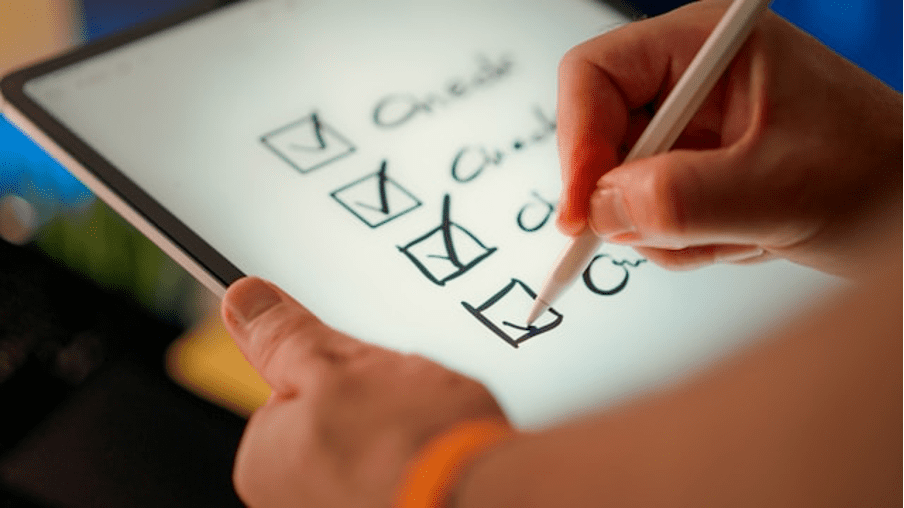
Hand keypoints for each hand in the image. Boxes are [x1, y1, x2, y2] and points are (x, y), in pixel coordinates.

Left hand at [220, 277, 506, 507]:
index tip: (360, 369)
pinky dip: (417, 458)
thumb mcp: (337, 363)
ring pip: (370, 446)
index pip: (290, 394)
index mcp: (264, 462)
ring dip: (398, 430)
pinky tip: (437, 451)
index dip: (332, 372)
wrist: (483, 493)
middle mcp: (293, 502)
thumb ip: (286, 337)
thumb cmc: (412, 441)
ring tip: (425, 426)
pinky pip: (398, 469)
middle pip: (330, 424)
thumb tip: (244, 302)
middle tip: (399, 399)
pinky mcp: (391, 505)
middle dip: (366, 404)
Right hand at [556, 0, 901, 275]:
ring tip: (737, 232)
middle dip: (631, 198)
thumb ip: (684, 199)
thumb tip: (602, 208)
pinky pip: (647, 213)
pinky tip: (738, 235)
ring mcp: (690, 129)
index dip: (577, 141)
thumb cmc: (877, 175)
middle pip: (601, 136)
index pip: (595, 74)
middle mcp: (689, 81)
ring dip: (667, 229)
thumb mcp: (778, 190)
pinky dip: (682, 240)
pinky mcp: (693, 169)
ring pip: (620, 187)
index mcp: (706, 47)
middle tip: (671, 233)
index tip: (582, 209)